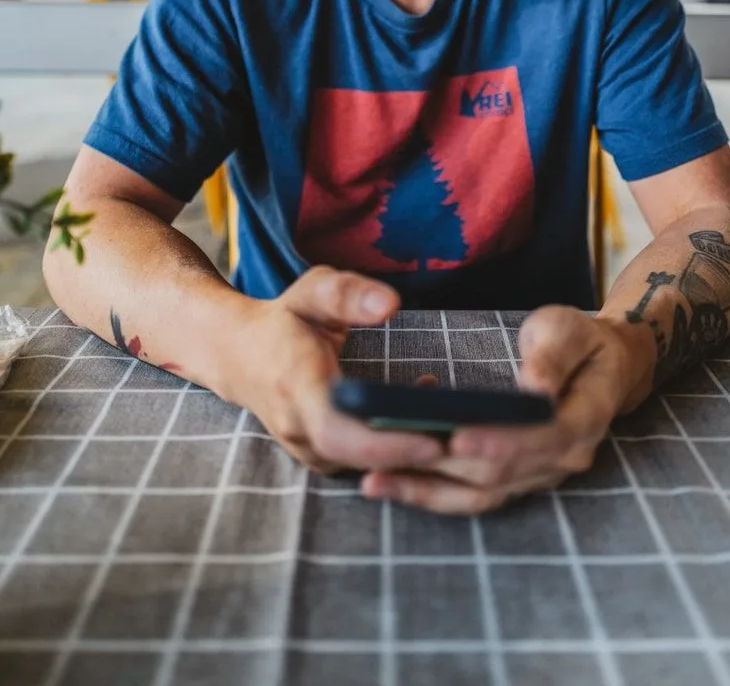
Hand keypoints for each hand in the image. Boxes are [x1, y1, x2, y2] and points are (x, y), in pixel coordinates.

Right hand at [233, 265, 443, 475]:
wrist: (237, 352)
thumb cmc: (284, 317)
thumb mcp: (313, 291)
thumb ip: (349, 294)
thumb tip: (391, 304)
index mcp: (297, 386)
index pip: (340, 432)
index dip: (386, 444)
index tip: (434, 438)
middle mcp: (298, 427)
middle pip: (360, 460)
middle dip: (414, 452)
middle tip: (463, 433)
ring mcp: (304, 448)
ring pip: (363, 466)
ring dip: (408, 449)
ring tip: (449, 419)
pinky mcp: (317, 455)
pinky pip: (360, 462)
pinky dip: (394, 448)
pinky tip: (422, 420)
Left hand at [361, 305, 636, 513]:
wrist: (600, 367)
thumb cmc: (578, 341)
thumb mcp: (568, 330)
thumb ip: (552, 356)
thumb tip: (535, 388)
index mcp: (585, 418)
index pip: (542, 437)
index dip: (500, 439)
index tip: (457, 434)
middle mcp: (565, 457)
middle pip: (503, 471)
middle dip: (447, 465)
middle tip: (394, 453)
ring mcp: (539, 474)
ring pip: (482, 493)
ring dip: (428, 489)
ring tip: (375, 480)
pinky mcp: (515, 480)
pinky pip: (473, 495)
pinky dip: (431, 493)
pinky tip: (388, 484)